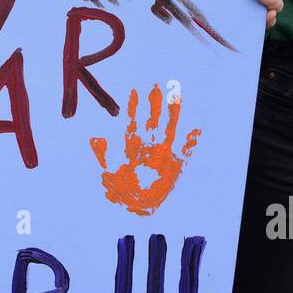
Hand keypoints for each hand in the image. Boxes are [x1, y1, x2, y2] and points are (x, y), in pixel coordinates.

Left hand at [90, 84, 200, 216]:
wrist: (139, 207)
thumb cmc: (123, 191)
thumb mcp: (108, 173)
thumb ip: (103, 155)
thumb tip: (94, 138)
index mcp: (133, 148)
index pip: (133, 122)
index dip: (133, 107)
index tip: (134, 90)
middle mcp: (148, 147)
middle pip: (152, 120)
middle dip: (153, 104)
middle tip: (155, 85)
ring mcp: (163, 154)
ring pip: (168, 129)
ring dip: (173, 113)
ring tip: (177, 96)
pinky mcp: (175, 164)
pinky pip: (185, 150)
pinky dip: (191, 139)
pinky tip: (197, 126)